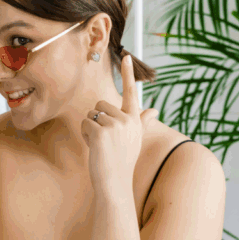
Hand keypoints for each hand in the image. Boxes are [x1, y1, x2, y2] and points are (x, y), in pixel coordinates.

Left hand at [81, 55, 158, 194]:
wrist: (115, 183)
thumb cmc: (122, 161)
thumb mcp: (134, 138)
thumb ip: (142, 121)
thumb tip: (154, 111)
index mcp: (134, 119)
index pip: (130, 92)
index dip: (127, 74)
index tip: (126, 56)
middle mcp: (127, 120)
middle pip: (100, 105)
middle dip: (97, 120)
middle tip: (105, 140)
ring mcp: (115, 125)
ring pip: (90, 114)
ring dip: (90, 129)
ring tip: (101, 145)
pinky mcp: (102, 132)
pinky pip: (84, 124)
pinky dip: (85, 136)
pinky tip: (94, 148)